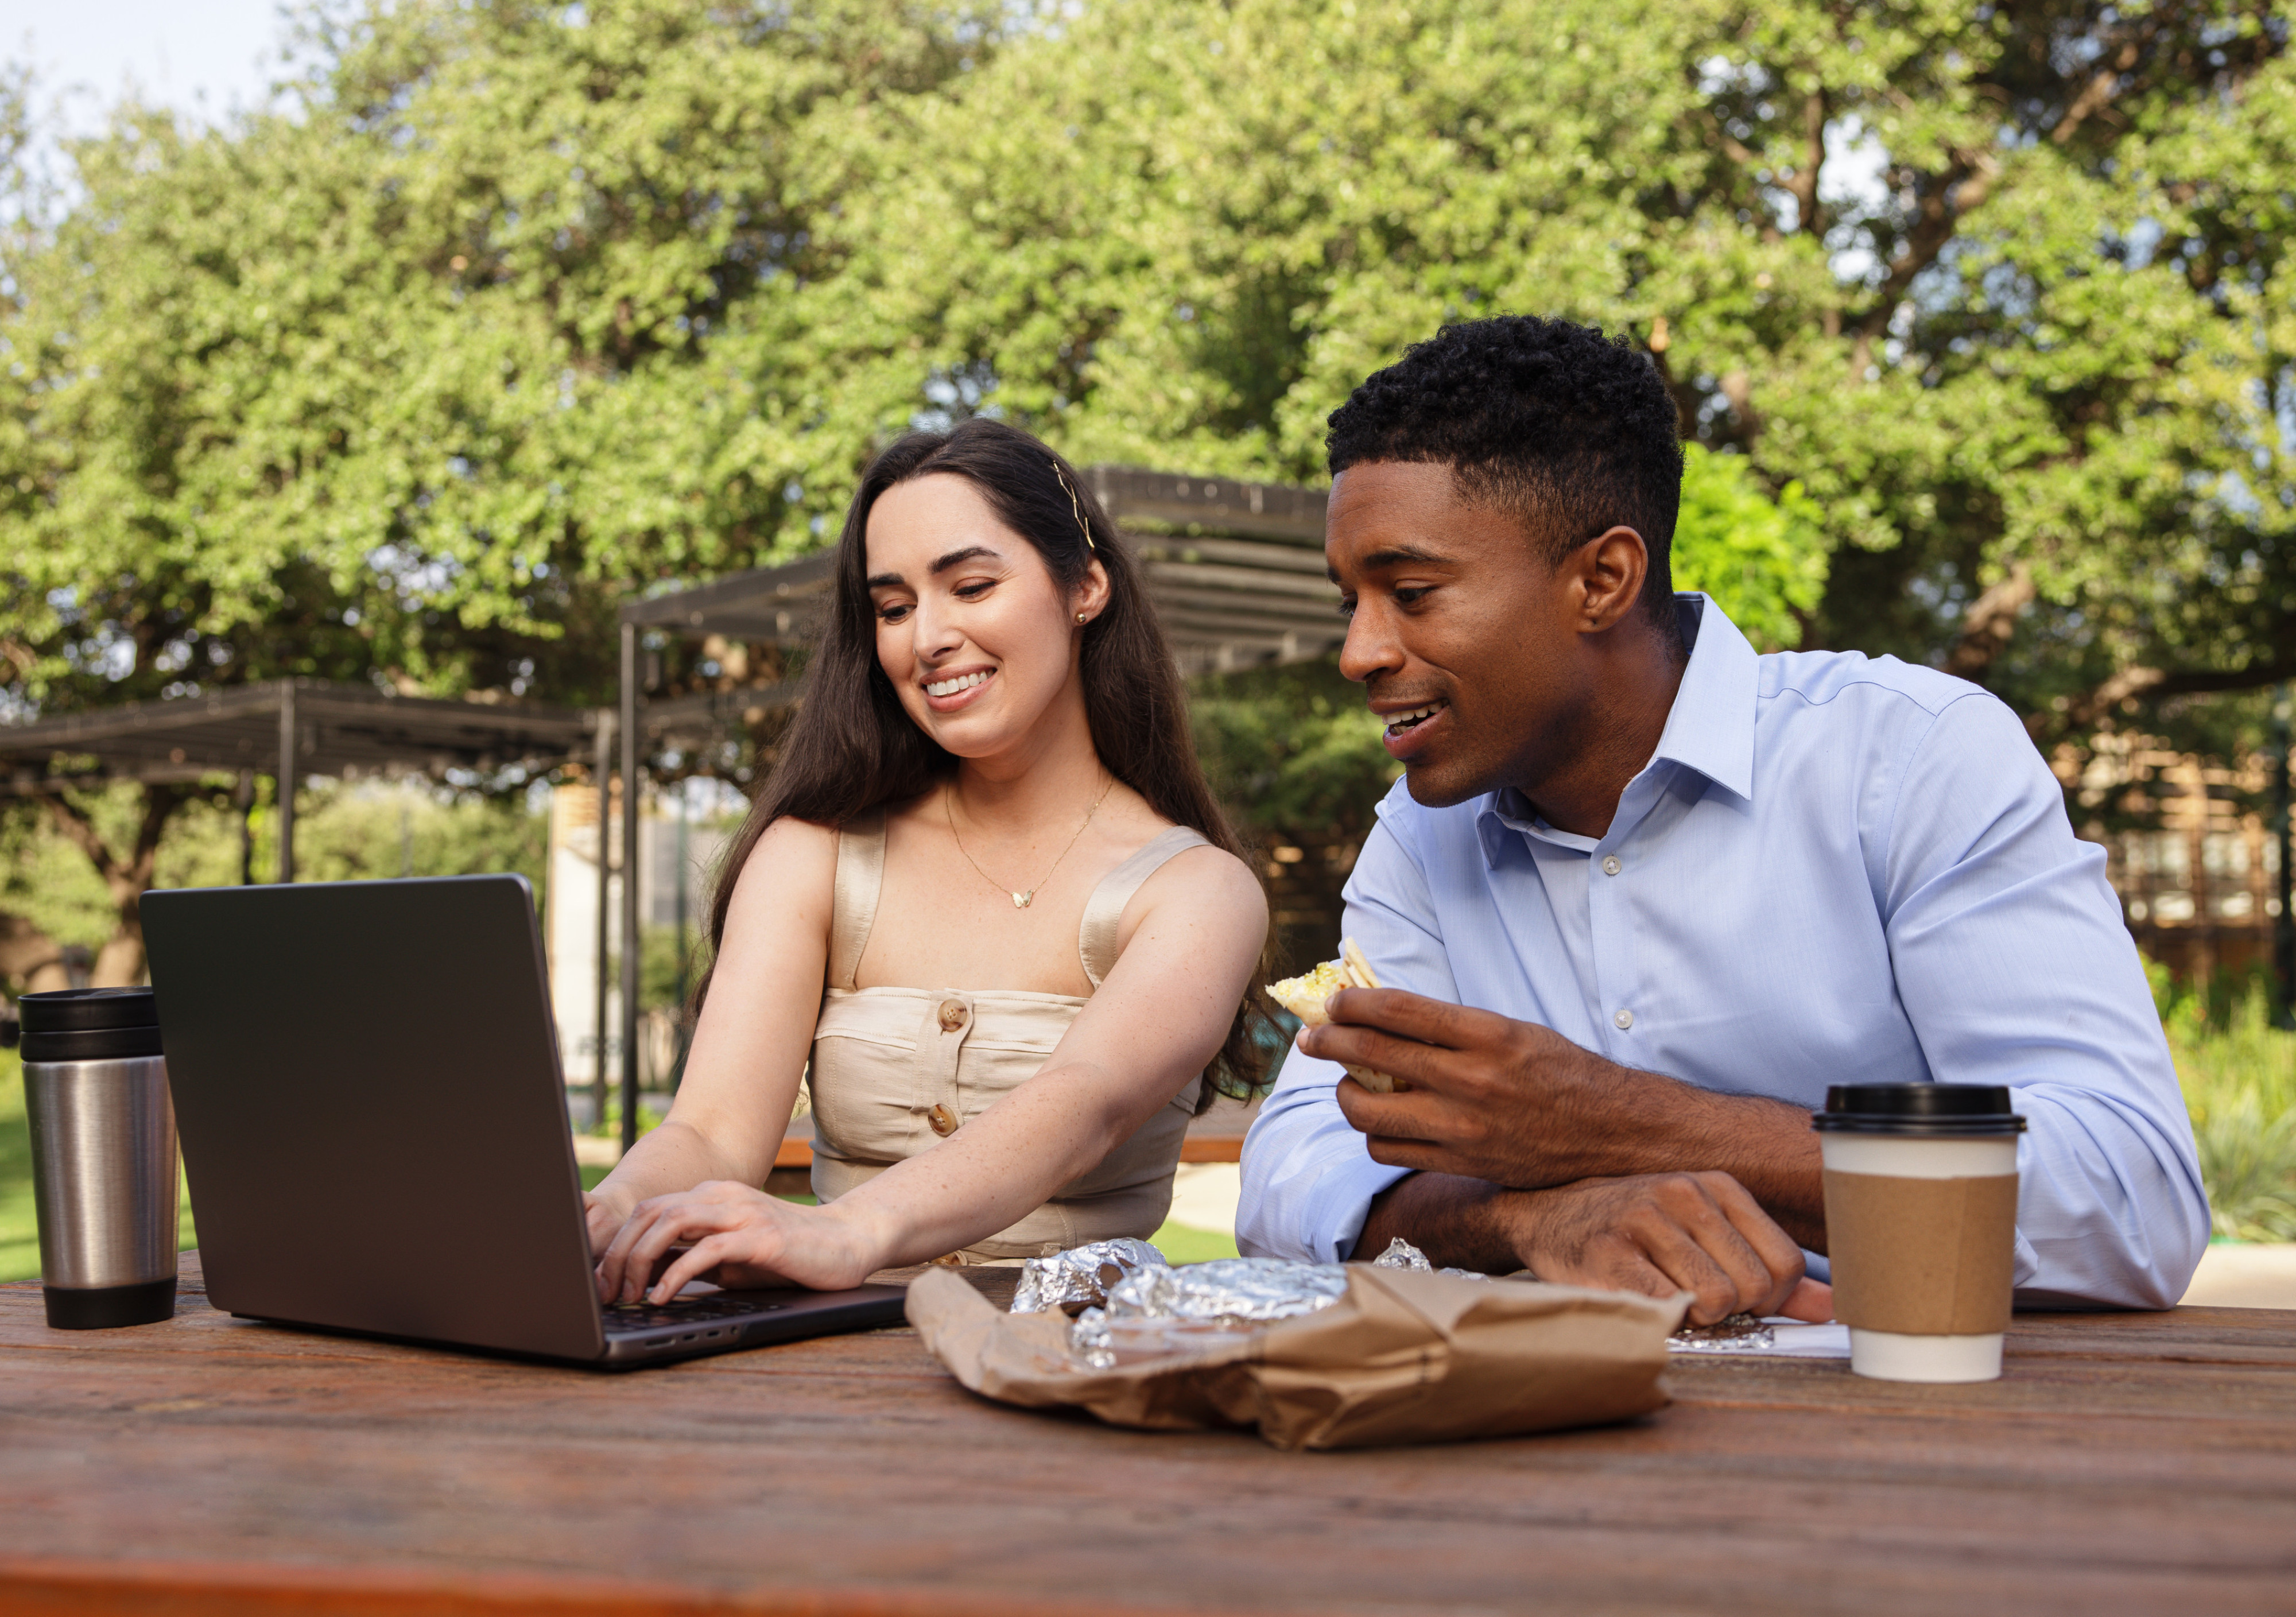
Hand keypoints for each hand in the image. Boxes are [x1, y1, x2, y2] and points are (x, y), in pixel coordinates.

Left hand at [591, 1181, 882, 1303]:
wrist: (846, 1244)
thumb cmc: (787, 1255)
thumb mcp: (730, 1258)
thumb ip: (692, 1259)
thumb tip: (644, 1279)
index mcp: (711, 1196)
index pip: (648, 1211)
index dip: (617, 1244)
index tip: (603, 1281)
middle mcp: (721, 1196)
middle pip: (649, 1213)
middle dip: (618, 1254)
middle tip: (606, 1293)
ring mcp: (741, 1212)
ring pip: (670, 1223)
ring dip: (640, 1260)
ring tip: (629, 1295)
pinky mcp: (760, 1236)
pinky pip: (705, 1250)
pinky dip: (676, 1274)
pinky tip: (663, 1297)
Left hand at [1302, 987, 1644, 1187]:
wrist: (1609, 1132)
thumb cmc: (1559, 1072)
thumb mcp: (1513, 1030)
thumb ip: (1451, 1026)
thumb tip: (1382, 1013)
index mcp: (1487, 1034)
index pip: (1397, 1010)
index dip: (1353, 1004)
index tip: (1334, 1003)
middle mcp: (1471, 1080)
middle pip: (1371, 1055)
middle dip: (1329, 1042)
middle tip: (1312, 1039)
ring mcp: (1462, 1127)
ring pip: (1368, 1113)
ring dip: (1346, 1094)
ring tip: (1348, 1084)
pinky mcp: (1460, 1163)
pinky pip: (1389, 1150)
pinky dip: (1374, 1134)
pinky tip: (1382, 1121)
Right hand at [1510, 1172, 1832, 1325]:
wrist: (1548, 1215)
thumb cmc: (1636, 1230)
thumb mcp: (1707, 1232)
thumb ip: (1769, 1266)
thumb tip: (1833, 1306)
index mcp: (1719, 1186)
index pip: (1786, 1262)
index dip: (1772, 1299)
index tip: (1741, 1300)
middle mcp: (1685, 1193)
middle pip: (1755, 1286)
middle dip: (1734, 1311)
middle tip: (1700, 1301)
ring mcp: (1645, 1219)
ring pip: (1716, 1300)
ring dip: (1697, 1318)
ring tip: (1671, 1299)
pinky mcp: (1610, 1253)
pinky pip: (1667, 1307)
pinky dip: (1665, 1320)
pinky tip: (1646, 1303)